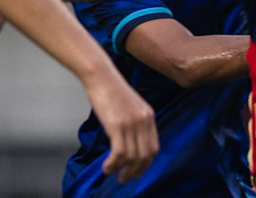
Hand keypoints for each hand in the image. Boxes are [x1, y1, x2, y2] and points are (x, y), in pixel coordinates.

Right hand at [81, 63, 157, 179]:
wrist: (101, 76)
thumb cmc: (111, 91)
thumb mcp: (129, 107)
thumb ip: (133, 123)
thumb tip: (128, 143)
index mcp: (149, 116)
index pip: (154, 147)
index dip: (145, 164)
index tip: (135, 172)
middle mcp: (144, 120)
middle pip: (146, 155)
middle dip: (135, 171)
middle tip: (123, 179)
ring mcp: (132, 123)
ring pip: (133, 157)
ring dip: (122, 170)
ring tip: (111, 173)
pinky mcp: (118, 125)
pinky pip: (120, 153)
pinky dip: (113, 164)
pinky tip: (106, 167)